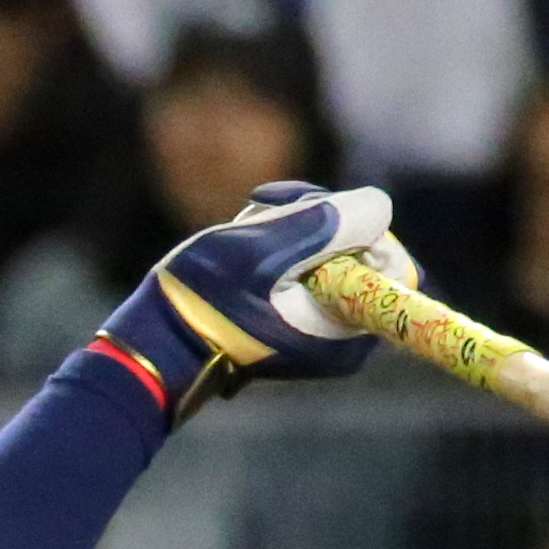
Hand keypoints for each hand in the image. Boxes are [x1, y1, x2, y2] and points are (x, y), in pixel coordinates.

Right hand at [101, 180, 405, 426]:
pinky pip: (313, 268)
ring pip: (336, 253)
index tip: (310, 221)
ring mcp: (320, 330)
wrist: (154, 342)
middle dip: (323, 221)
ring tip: (247, 224)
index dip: (361, 230)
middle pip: (366, 252)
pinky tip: (247, 238)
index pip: (394, 266)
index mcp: (345, 332)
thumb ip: (329, 222)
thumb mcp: (265, 249)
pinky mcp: (299, 320)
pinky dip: (285, 245)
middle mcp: (343, 338)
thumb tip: (380, 207)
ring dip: (297, 226)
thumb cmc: (202, 302)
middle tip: (266, 211)